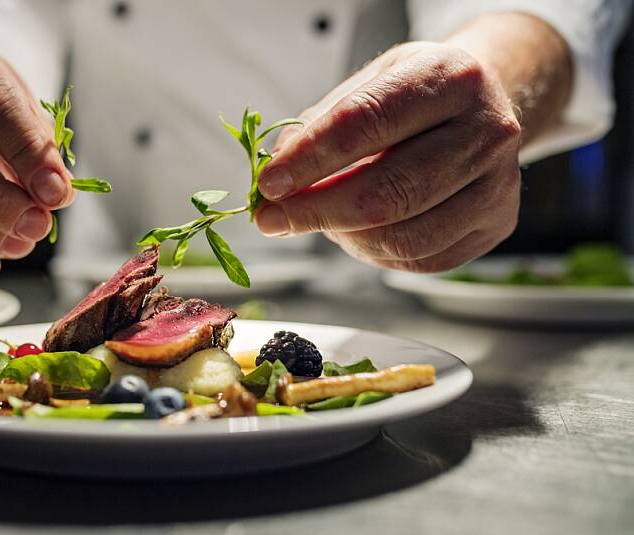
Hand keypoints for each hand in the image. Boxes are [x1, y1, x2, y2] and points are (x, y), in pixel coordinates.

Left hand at [255, 42, 522, 271]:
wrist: (484, 104)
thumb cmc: (416, 94)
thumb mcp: (368, 83)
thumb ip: (319, 126)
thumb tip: (275, 176)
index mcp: (450, 78)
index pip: (365, 123)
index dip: (310, 159)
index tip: (268, 183)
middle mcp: (487, 129)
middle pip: (387, 191)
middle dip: (315, 211)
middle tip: (271, 219)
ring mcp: (498, 183)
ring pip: (403, 237)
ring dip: (343, 236)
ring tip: (316, 219)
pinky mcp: (496, 224)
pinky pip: (420, 260)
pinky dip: (373, 253)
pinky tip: (355, 231)